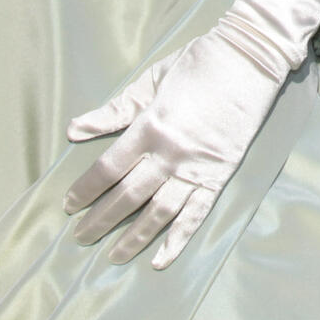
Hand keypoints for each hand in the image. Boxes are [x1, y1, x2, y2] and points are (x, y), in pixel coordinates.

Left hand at [62, 0, 319, 267]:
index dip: (86, 189)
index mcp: (150, 125)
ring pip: (159, 212)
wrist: (250, 59)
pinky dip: (179, 239)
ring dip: (134, 237)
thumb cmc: (197, 63)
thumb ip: (114, 109)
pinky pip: (196, 213)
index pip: (108, 168)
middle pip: (128, 196)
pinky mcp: (220, 173)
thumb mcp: (151, 79)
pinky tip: (162, 260)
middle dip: (100, 220)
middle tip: (80, 238)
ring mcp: (197, 166)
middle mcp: (171, 152)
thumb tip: (74, 129)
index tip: (69, 205)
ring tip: (113, 256)